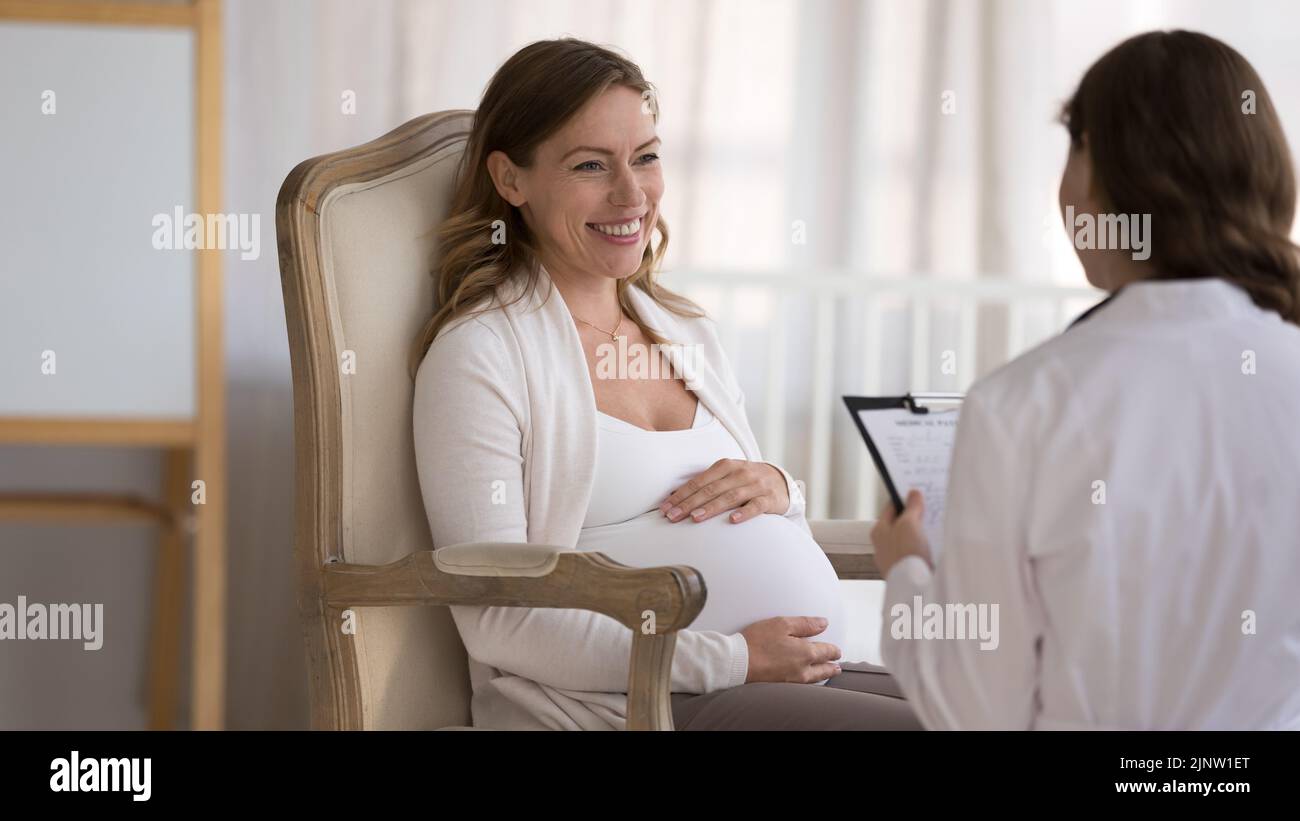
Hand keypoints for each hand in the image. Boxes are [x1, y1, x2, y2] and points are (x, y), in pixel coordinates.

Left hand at [659, 459, 789, 523]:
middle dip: (689, 503)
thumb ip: (706, 484)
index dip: (681, 495)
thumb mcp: (727, 476)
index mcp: (725, 466)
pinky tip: (733, 520)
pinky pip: (756, 506)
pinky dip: (744, 512)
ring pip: (730, 497)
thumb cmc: (745, 481)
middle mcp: (740, 473)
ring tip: (695, 518)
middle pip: (711, 489)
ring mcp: (755, 485)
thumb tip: (675, 498)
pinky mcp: (769, 499)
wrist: (781, 481)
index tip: (665, 508)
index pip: (699, 482)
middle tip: (673, 516)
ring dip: (712, 507)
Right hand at [740, 616, 841, 683]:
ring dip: (823, 675)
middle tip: (837, 666)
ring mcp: (792, 680)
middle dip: (832, 666)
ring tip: (828, 674)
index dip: (833, 651)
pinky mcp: (782, 686)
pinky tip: (807, 680)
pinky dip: (810, 682)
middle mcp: (803, 669)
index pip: (826, 652)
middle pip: (824, 669)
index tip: (837, 651)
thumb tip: (823, 623)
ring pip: (814, 679)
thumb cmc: (757, 641)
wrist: (739, 662)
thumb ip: (805, 624)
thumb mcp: (782, 624)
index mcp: (805, 652)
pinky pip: (803, 685)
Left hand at [870, 489, 933, 577]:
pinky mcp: (908, 571)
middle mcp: (884, 545)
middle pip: (901, 524)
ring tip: (938, 524)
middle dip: (915, 516)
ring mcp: (895, 559)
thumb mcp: (909, 524)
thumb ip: (912, 508)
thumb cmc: (906, 553)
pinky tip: (938, 544)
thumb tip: (913, 493)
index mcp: (879, 531)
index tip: (918, 491)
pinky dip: (927, 548)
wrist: (913, 588)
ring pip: (910, 539)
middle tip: (932, 506)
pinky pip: (918, 554)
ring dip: (922, 532)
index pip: (891, 508)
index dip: (904, 498)